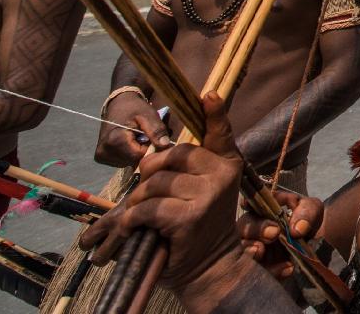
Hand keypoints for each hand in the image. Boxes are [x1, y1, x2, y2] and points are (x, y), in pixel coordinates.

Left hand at [81, 92, 244, 289]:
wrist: (208, 265)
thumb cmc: (197, 225)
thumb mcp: (198, 190)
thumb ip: (183, 169)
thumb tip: (148, 158)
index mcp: (226, 164)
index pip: (220, 132)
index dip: (215, 112)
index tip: (209, 94)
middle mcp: (223, 175)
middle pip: (172, 155)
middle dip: (149, 174)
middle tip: (146, 194)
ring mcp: (208, 195)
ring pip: (155, 183)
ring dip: (138, 201)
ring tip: (140, 217)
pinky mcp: (189, 216)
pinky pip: (147, 207)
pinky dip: (132, 220)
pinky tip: (134, 228)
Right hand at [96, 91, 167, 167]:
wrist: (118, 104)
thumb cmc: (134, 108)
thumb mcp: (148, 115)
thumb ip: (157, 130)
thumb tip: (165, 145)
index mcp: (114, 141)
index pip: (140, 155)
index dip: (150, 147)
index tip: (152, 136)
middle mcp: (104, 151)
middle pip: (134, 160)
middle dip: (143, 149)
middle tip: (143, 135)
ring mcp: (101, 156)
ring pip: (129, 162)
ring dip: (136, 151)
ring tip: (136, 137)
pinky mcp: (102, 157)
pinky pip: (122, 161)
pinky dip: (129, 153)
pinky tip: (129, 142)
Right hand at [238, 189, 324, 280]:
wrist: (319, 244)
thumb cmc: (309, 219)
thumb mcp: (312, 210)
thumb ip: (306, 213)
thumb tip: (296, 230)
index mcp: (264, 210)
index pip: (250, 205)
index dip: (247, 204)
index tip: (246, 204)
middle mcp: (256, 230)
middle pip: (244, 228)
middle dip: (255, 230)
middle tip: (273, 233)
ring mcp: (258, 250)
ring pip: (246, 252)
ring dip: (252, 253)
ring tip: (260, 251)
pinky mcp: (265, 268)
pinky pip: (263, 272)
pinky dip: (273, 271)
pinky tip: (288, 268)